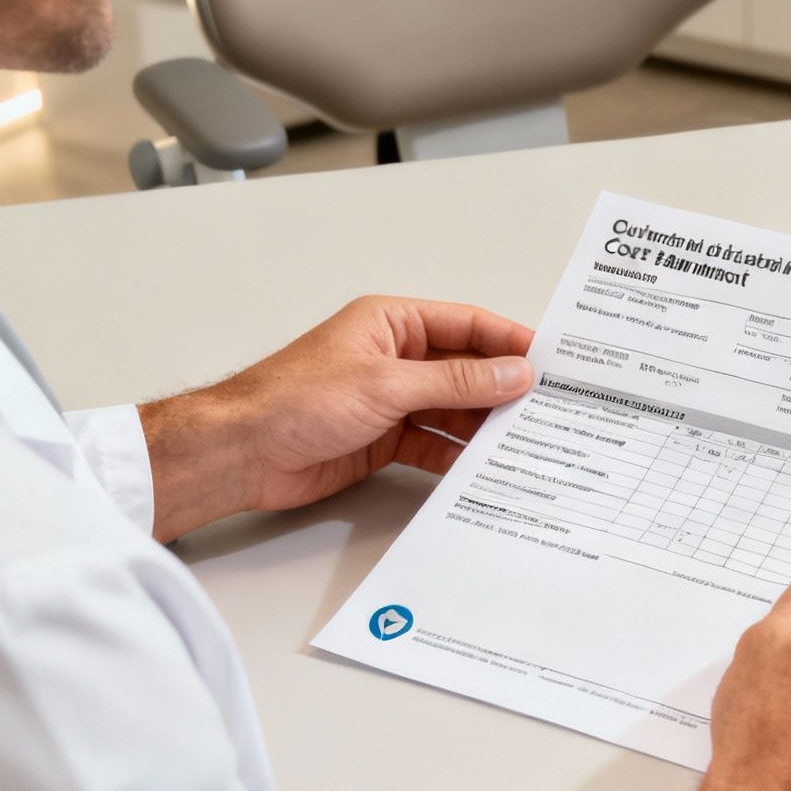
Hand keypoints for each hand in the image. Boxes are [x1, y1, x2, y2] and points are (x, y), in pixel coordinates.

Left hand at [139, 296, 533, 541]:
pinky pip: (435, 444)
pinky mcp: (384, 439)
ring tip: (528, 440)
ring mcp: (390, 400)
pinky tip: (486, 466)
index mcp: (391, 323)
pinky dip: (459, 456)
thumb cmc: (292, 400)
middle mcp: (395, 358)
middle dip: (503, 388)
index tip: (549, 361)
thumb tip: (511, 373)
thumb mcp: (386, 384)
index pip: (466, 325)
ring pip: (454, 409)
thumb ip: (455, 381)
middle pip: (465, 370)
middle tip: (549, 406)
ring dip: (485, 425)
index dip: (509, 341)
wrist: (241, 453)